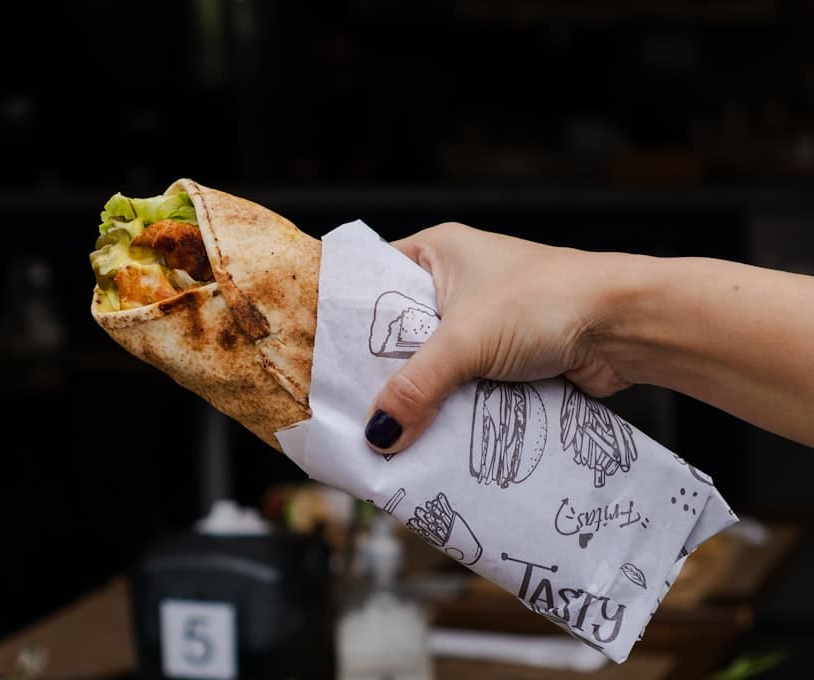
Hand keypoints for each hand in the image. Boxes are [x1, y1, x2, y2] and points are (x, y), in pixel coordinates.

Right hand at [364, 222, 629, 452]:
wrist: (629, 325)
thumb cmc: (548, 302)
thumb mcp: (467, 342)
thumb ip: (416, 388)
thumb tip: (378, 436)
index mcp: (438, 251)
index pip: (373, 283)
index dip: (348, 322)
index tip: (322, 363)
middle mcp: (457, 283)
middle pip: (401, 333)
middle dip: (384, 372)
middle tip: (351, 409)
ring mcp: (485, 322)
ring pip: (435, 366)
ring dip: (422, 397)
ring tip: (386, 433)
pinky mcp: (507, 357)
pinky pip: (465, 387)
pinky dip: (453, 410)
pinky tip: (431, 437)